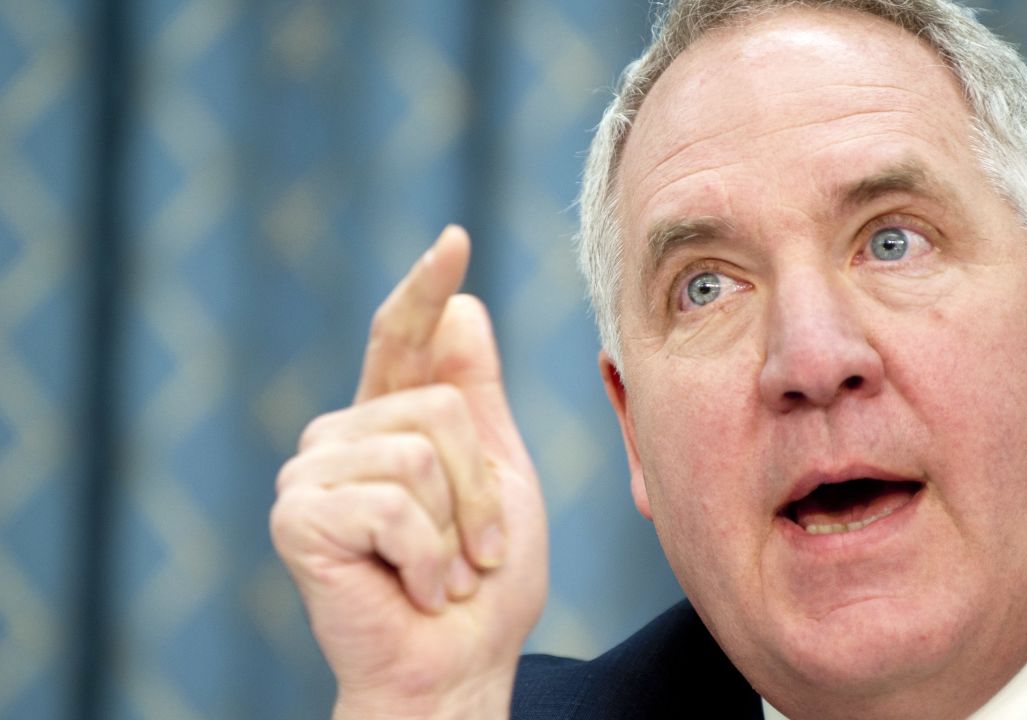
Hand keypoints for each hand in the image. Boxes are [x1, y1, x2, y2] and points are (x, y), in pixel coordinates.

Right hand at [270, 226, 547, 718]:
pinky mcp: (299, 516)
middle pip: (437, 405)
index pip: (405, 338)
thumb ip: (477, 400)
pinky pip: (394, 502)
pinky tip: (417, 590)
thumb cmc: (483, 583)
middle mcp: (344, 437)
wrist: (456, 667)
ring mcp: (313, 474)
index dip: (427, 288)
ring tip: (446, 573)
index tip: (454, 242)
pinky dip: (430, 558)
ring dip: (459, 528)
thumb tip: (465, 309)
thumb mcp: (499, 478)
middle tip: (476, 550)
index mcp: (391, 424)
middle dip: (481, 488)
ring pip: (419, 450)